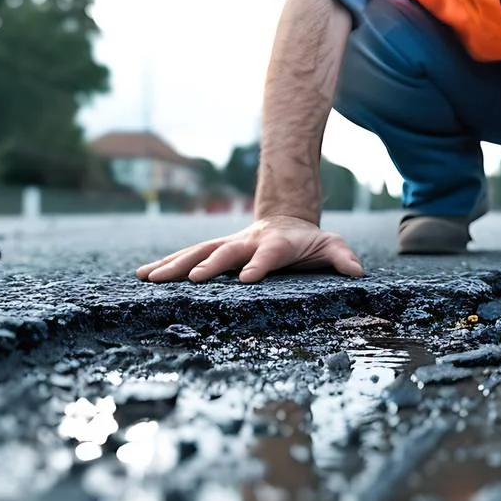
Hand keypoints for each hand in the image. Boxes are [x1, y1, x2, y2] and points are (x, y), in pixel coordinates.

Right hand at [135, 216, 364, 283]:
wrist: (286, 220)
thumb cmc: (309, 241)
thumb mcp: (331, 246)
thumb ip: (342, 257)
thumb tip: (357, 272)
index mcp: (278, 243)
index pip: (270, 254)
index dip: (259, 264)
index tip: (247, 279)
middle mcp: (248, 241)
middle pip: (227, 251)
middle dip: (210, 264)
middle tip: (193, 280)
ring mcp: (229, 243)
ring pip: (199, 251)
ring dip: (175, 265)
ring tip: (149, 277)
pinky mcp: (215, 250)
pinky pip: (188, 256)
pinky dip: (166, 265)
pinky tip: (143, 275)